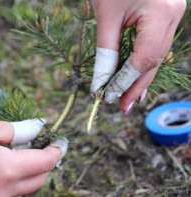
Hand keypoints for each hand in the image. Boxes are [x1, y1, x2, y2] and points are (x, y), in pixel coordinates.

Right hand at [0, 117, 67, 196]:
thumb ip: (18, 131)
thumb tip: (38, 128)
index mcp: (7, 171)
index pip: (44, 163)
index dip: (56, 151)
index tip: (61, 141)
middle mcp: (1, 193)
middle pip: (38, 181)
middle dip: (45, 164)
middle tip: (43, 146)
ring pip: (22, 191)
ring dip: (29, 174)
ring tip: (23, 153)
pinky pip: (5, 195)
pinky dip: (12, 182)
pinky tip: (4, 165)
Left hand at [90, 0, 185, 114]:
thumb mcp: (105, 16)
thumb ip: (105, 51)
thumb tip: (100, 82)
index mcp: (161, 13)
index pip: (144, 58)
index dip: (126, 81)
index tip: (108, 97)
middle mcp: (175, 14)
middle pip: (155, 59)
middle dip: (135, 84)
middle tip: (120, 106)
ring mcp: (175, 12)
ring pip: (157, 53)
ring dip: (140, 75)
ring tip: (126, 96)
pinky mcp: (168, 12)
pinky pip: (156, 42)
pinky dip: (144, 59)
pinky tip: (135, 75)